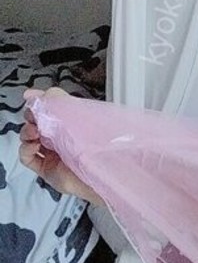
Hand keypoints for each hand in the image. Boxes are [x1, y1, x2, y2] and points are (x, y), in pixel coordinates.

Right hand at [19, 87, 101, 204]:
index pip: (50, 110)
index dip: (41, 105)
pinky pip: (28, 157)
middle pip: (37, 123)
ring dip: (27, 132)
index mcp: (72, 123)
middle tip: (34, 115)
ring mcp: (53, 153)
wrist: (105, 169)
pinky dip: (26, 149)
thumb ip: (62, 102)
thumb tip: (41, 93)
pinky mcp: (47, 168)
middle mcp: (62, 138)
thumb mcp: (82, 116)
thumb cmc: (101, 143)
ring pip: (29, 139)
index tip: (37, 101)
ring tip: (35, 131)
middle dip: (32, 117)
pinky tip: (33, 145)